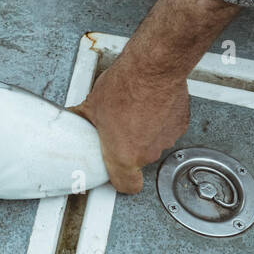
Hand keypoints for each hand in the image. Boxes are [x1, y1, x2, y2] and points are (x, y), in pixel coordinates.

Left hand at [72, 61, 190, 193]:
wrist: (154, 68)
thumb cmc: (126, 86)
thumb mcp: (92, 105)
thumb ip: (83, 119)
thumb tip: (74, 118)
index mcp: (124, 155)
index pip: (128, 186)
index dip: (122, 180)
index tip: (117, 172)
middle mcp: (147, 152)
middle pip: (137, 159)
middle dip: (128, 145)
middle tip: (118, 126)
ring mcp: (165, 139)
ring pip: (152, 142)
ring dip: (144, 131)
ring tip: (134, 110)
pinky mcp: (179, 124)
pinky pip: (166, 128)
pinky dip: (159, 119)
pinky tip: (149, 104)